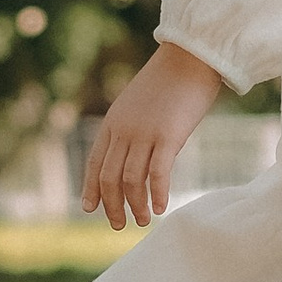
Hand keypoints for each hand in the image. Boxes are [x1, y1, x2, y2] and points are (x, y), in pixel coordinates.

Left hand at [82, 43, 224, 227]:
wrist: (191, 56)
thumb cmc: (170, 80)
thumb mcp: (140, 103)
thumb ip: (132, 127)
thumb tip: (134, 151)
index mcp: (113, 121)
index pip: (95, 162)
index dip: (91, 188)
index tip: (91, 209)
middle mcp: (124, 130)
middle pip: (109, 177)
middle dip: (112, 205)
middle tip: (119, 225)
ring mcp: (145, 133)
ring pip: (131, 180)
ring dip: (135, 205)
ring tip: (143, 221)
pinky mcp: (169, 136)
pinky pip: (158, 173)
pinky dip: (158, 194)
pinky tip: (161, 208)